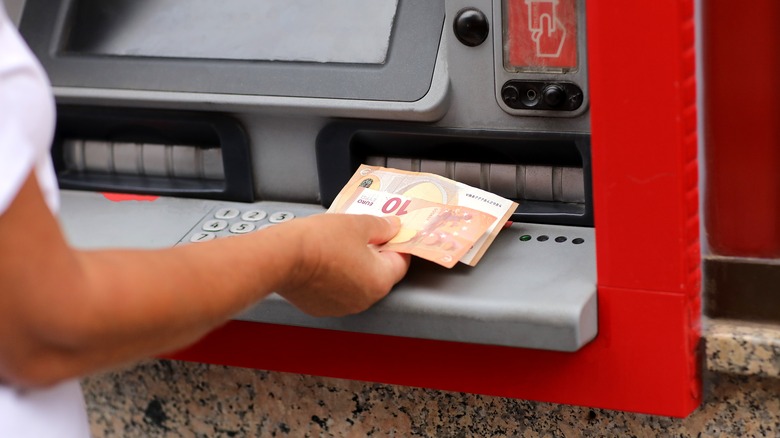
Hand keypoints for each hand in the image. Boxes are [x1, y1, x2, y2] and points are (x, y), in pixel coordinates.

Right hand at [273, 214, 410, 316]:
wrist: (280, 257)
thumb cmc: (319, 241)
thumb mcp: (357, 224)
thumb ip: (381, 226)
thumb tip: (392, 227)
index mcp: (379, 281)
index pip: (401, 261)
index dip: (397, 243)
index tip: (391, 232)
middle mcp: (364, 299)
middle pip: (379, 274)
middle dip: (375, 254)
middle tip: (364, 234)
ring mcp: (342, 307)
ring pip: (357, 283)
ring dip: (354, 267)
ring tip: (340, 245)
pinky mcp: (321, 307)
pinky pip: (337, 291)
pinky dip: (335, 277)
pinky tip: (325, 260)